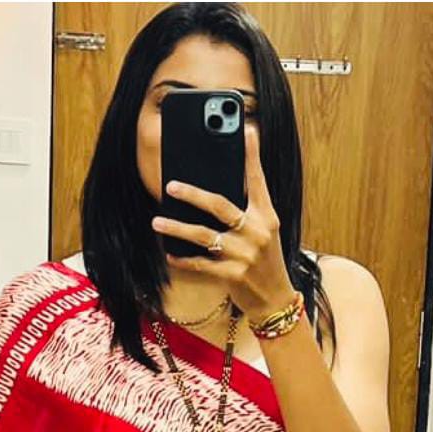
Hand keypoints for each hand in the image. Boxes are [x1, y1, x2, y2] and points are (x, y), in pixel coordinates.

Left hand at [151, 123, 297, 324]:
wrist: (275, 300)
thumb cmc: (265, 262)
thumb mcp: (265, 231)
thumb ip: (248, 210)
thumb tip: (220, 188)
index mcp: (266, 217)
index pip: (257, 181)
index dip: (252, 156)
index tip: (246, 130)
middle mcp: (256, 232)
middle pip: (220, 206)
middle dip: (193, 194)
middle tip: (170, 186)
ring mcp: (244, 255)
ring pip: (203, 236)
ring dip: (177, 228)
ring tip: (157, 222)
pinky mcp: (232, 276)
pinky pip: (200, 264)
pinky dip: (183, 259)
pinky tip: (170, 253)